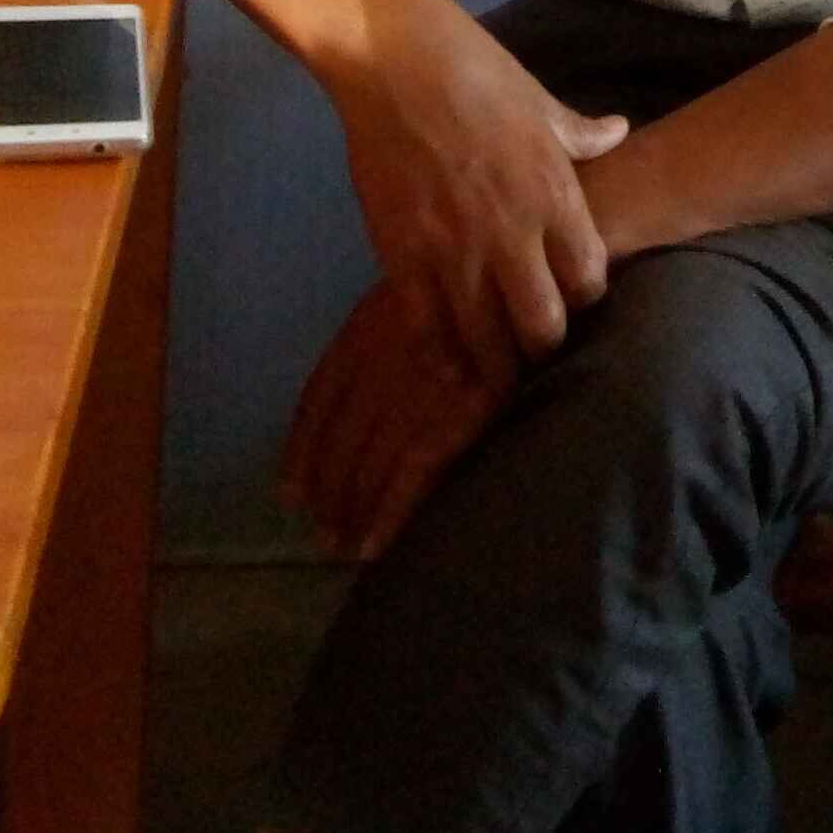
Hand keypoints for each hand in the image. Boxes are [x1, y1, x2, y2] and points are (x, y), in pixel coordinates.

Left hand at [283, 277, 522, 558]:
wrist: (541, 285)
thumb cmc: (484, 291)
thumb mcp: (420, 297)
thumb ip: (382, 341)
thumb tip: (347, 406)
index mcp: (370, 329)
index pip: (320, 401)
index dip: (302, 453)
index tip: (291, 494)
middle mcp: (387, 359)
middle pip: (342, 439)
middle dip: (328, 491)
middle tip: (322, 532)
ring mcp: (424, 387)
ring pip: (371, 463)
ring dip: (352, 512)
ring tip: (343, 546)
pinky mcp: (464, 413)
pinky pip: (412, 476)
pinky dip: (388, 515)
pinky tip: (372, 547)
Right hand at [331, 0, 630, 361]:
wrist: (394, 60)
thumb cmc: (475, 70)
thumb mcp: (540, 100)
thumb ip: (581, 134)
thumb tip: (620, 131)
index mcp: (553, 195)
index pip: (590, 280)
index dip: (587, 299)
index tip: (575, 298)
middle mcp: (511, 235)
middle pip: (542, 327)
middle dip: (544, 343)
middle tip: (535, 342)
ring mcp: (453, 252)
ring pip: (485, 341)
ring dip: (494, 363)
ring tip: (495, 370)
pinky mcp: (402, 258)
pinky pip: (427, 330)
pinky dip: (439, 354)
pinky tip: (447, 364)